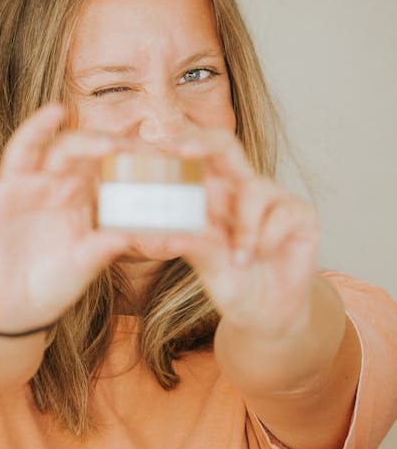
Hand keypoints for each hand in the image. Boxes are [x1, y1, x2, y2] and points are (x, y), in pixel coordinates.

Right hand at [0, 100, 131, 331]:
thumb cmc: (55, 283)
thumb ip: (99, 251)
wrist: (17, 309)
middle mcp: (47, 184)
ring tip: (56, 112)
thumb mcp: (80, 268)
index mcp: (76, 196)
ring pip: (26, 149)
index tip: (139, 151)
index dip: (115, 156)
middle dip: (88, 144)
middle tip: (110, 144)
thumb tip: (125, 237)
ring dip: (38, 129)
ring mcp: (14, 189)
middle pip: (67, 151)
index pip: (97, 165)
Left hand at [153, 129, 319, 339]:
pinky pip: (281, 213)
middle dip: (200, 140)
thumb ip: (189, 244)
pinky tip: (264, 256)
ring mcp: (271, 197)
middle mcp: (239, 188)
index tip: (148, 135)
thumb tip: (159, 234)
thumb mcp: (206, 264)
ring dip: (244, 228)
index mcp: (211, 194)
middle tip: (179, 148)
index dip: (173, 141)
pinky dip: (267, 239)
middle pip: (223, 145)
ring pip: (253, 188)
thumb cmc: (232, 282)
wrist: (267, 314)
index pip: (192, 156)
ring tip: (240, 260)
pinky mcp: (299, 213)